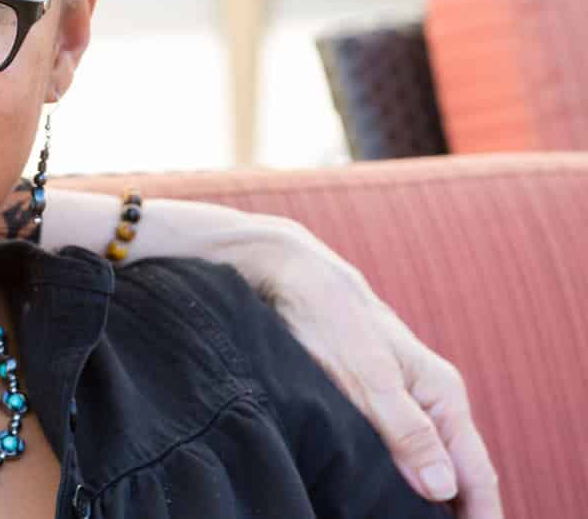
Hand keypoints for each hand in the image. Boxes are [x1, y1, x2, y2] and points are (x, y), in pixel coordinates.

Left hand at [261, 226, 502, 518]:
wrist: (289, 275)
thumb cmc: (328, 318)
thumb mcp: (366, 376)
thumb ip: (404, 430)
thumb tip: (442, 488)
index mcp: (441, 393)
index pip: (475, 471)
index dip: (479, 514)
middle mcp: (429, 398)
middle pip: (455, 471)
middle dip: (454, 510)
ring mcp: (402, 399)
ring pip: (425, 462)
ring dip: (425, 497)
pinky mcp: (372, 399)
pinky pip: (397, 449)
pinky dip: (398, 477)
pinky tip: (382, 496)